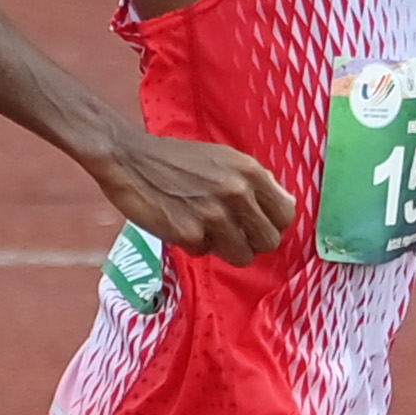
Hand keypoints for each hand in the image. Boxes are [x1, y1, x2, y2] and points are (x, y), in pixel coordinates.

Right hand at [87, 122, 292, 263]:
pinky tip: (180, 223)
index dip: (273, 224)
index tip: (258, 224)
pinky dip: (194, 244)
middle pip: (269, 241)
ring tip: (206, 229)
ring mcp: (214, 215)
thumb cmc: (176, 159)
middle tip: (233, 233)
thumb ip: (254, 182)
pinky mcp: (190, 234)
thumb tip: (283, 205)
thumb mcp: (224, 159)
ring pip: (243, 256)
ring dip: (225, 249)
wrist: (129, 159)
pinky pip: (205, 253)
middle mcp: (237, 193)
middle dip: (252, 241)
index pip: (286, 214)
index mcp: (249, 171)